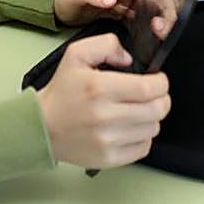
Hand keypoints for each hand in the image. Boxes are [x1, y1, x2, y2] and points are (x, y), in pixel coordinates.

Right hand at [37, 34, 170, 167]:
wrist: (42, 126)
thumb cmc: (62, 92)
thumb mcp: (77, 54)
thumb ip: (106, 44)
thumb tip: (128, 58)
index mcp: (99, 88)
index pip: (149, 88)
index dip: (161, 83)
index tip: (158, 80)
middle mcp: (105, 116)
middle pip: (157, 110)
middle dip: (161, 99)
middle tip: (153, 95)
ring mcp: (107, 140)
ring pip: (153, 128)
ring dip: (151, 118)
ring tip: (137, 111)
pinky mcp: (108, 158)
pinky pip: (143, 148)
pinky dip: (142, 137)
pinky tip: (130, 128)